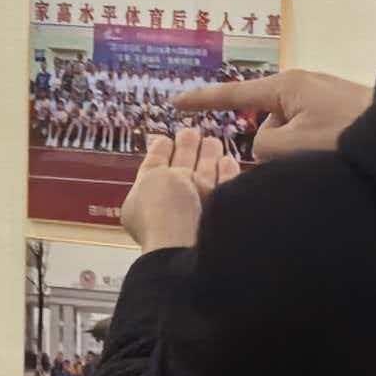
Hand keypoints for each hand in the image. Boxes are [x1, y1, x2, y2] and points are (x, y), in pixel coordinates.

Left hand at [118, 129, 239, 253]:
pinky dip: (227, 172)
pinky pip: (227, 187)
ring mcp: (201, 210)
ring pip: (206, 177)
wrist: (190, 243)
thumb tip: (161, 145)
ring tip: (212, 140)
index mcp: (148, 200)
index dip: (159, 153)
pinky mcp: (225, 212)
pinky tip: (227, 160)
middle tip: (191, 132)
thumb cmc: (163, 210)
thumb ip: (157, 163)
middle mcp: (174, 206)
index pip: (154, 170)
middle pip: (182, 171)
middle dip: (186, 150)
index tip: (164, 138)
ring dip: (208, 156)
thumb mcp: (150, 178)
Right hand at [176, 70, 371, 159]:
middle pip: (266, 120)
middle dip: (272, 145)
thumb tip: (269, 145)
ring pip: (290, 131)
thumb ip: (262, 146)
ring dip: (298, 152)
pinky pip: (312, 133)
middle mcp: (304, 85)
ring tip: (326, 164)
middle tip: (297, 163)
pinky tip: (336, 161)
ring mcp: (326, 97)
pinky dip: (316, 150)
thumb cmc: (345, 138)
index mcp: (287, 85)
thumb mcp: (289, 148)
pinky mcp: (344, 112)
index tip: (175, 103)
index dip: (202, 100)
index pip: (233, 93)